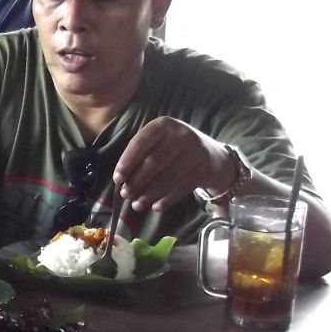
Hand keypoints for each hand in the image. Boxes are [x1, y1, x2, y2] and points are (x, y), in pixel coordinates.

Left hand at [113, 117, 235, 212]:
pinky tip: (155, 207)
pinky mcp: (204, 169)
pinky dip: (166, 199)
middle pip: (153, 162)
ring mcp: (195, 151)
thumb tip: (120, 181)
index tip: (117, 179)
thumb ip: (140, 156)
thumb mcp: (159, 143)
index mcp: (163, 125)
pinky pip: (181, 187)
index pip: (140, 143)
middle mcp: (181, 135)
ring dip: (149, 194)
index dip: (127, 162)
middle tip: (125, 195)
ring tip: (137, 205)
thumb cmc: (174, 150)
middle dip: (136, 182)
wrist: (213, 156)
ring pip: (167, 177)